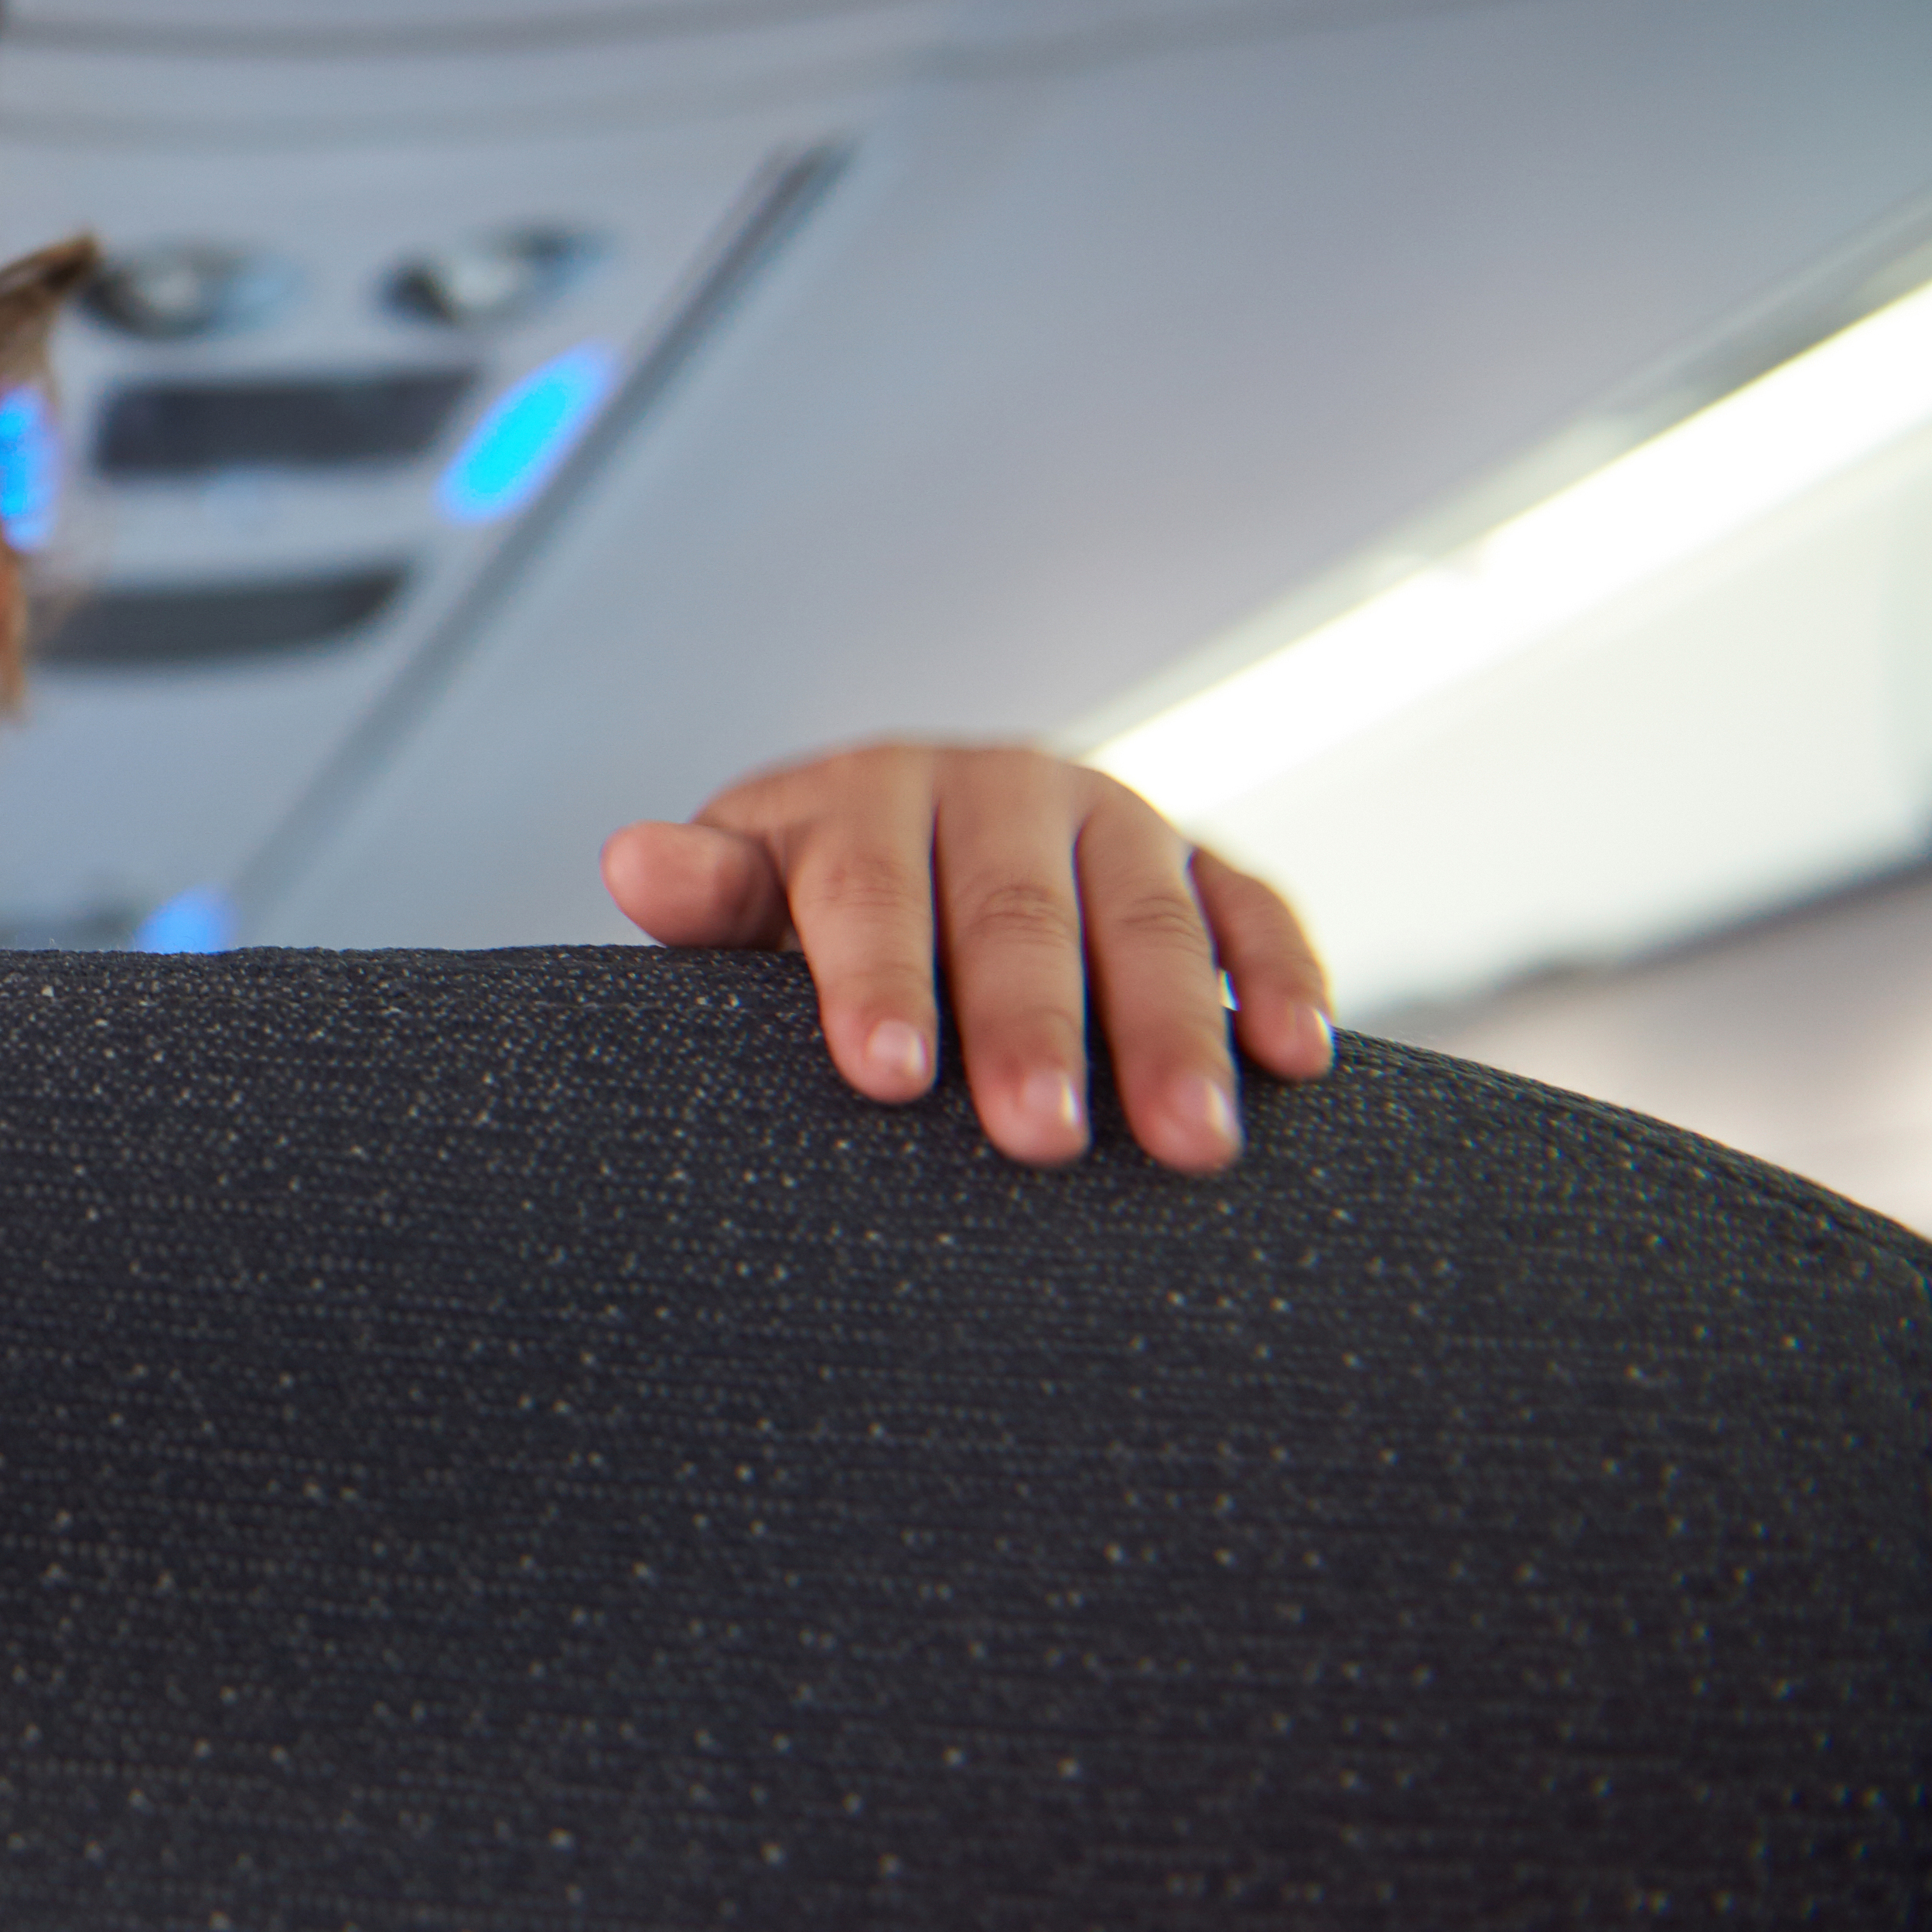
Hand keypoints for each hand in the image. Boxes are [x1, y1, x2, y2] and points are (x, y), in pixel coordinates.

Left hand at [599, 741, 1332, 1173]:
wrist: (917, 841)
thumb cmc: (809, 905)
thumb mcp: (750, 893)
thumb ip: (709, 895)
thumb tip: (634, 865)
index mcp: (870, 794)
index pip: (868, 888)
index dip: (876, 979)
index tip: (882, 1074)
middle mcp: (998, 789)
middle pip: (1015, 913)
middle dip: (1032, 1029)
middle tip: (1040, 1140)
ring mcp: (1110, 820)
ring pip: (1148, 919)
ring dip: (1176, 1030)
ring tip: (1189, 1142)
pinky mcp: (1200, 860)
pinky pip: (1252, 909)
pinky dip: (1282, 977)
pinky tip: (1297, 1059)